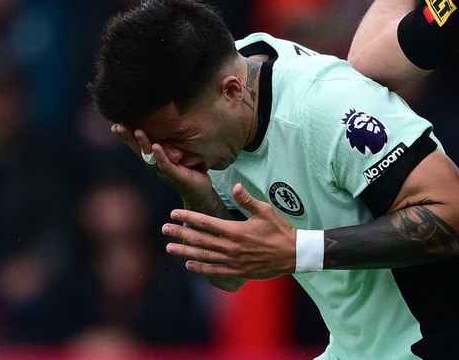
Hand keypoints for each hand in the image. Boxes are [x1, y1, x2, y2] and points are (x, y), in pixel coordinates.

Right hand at [110, 124, 212, 203]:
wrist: (199, 193)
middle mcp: (155, 165)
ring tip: (137, 131)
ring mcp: (163, 171)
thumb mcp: (177, 155)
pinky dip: (160, 155)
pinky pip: (165, 164)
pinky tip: (156, 146)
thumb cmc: (188, 172)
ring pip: (149, 156)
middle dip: (127, 138)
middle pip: (138, 150)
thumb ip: (170, 144)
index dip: (127, 136)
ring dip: (143, 144)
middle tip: (117, 126)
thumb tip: (169, 125)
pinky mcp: (174, 175)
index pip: (138, 145)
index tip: (115, 124)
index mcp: (154, 159)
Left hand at [163, 183, 296, 278]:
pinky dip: (200, 268)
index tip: (174, 213)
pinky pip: (214, 270)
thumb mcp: (266, 211)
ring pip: (203, 256)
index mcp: (236, 230)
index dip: (188, 217)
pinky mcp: (238, 271)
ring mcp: (233, 261)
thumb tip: (235, 186)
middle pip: (200, 239)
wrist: (293, 254)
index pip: (206, 222)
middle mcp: (231, 247)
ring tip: (170, 247)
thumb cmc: (280, 230)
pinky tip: (189, 264)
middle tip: (165, 229)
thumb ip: (248, 200)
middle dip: (180, 233)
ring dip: (185, 251)